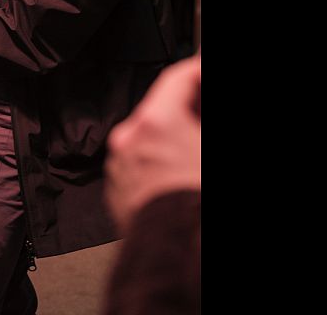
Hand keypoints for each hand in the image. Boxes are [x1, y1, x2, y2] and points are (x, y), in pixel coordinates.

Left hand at [105, 55, 200, 230]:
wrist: (177, 255)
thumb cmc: (198, 206)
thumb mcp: (207, 150)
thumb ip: (203, 118)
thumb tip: (200, 114)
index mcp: (156, 121)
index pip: (179, 77)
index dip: (198, 71)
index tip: (203, 70)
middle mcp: (130, 138)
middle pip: (163, 107)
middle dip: (189, 108)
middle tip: (202, 107)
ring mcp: (121, 166)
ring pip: (151, 137)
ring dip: (175, 135)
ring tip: (195, 147)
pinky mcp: (119, 191)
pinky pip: (142, 163)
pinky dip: (161, 160)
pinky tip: (182, 171)